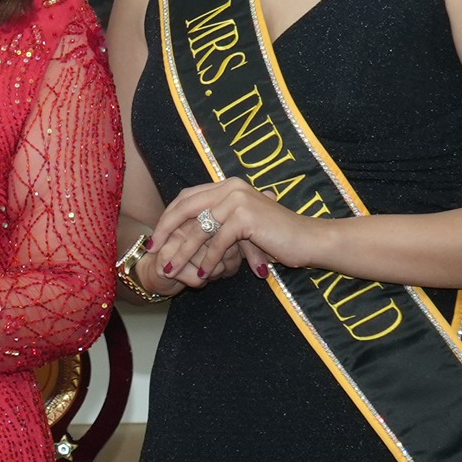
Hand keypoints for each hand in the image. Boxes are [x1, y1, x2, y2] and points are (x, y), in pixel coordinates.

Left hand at [146, 180, 333, 289]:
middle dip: (165, 232)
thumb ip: (216, 222)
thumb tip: (181, 233)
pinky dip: (209, 261)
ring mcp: (238, 200)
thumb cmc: (274, 236)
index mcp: (226, 185)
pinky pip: (217, 243)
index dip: (168, 218)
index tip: (155, 238)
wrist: (309, 240)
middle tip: (152, 252)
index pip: (186, 198)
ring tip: (171, 271)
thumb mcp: (239, 226)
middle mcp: (230, 187)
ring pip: (198, 229)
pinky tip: (204, 275)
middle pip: (184, 209)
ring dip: (183, 253)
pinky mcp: (245, 217)